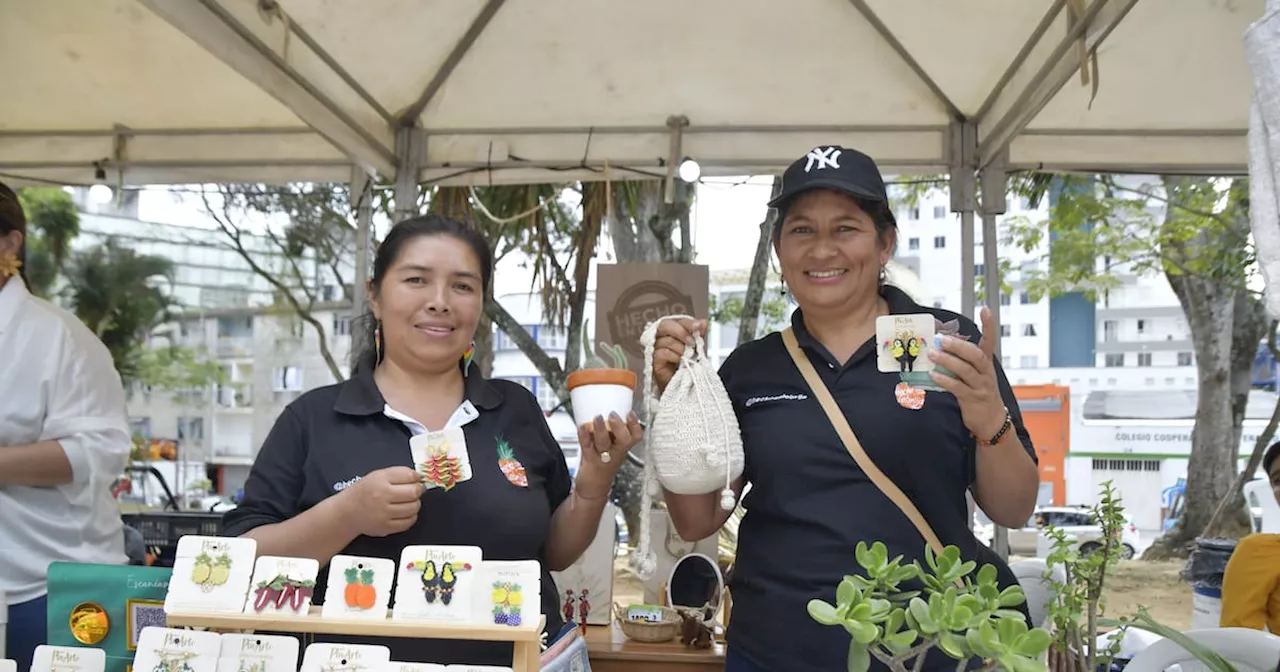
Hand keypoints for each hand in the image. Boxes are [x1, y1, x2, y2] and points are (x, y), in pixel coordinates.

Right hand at [339, 466, 424, 536]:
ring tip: (408, 501)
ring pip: (413, 508)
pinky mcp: (386, 527)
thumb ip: (398, 474)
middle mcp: (382, 496)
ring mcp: (384, 513)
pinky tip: (405, 512)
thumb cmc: (363, 492)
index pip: (409, 476)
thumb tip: (418, 477)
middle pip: (413, 492)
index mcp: (380, 480)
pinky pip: (408, 522)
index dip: (417, 477)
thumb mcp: (377, 475)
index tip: (417, 479)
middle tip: (416, 490)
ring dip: (415, 504)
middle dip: (418, 490)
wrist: (347, 512)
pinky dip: (411, 516)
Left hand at [574, 412, 643, 496]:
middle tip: (613, 415)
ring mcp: (602, 457)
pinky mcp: (589, 460)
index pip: (635, 437)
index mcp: (622, 448)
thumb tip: (604, 409)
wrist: (593, 488)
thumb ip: (609, 432)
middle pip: (624, 440)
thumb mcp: (610, 448)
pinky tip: (581, 427)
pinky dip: (584, 436)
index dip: (635, 425)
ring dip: (601, 429)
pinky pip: (587, 447)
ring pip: (605, 443)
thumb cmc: (601, 464)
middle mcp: (615, 453)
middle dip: (620, 426)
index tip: (631, 413)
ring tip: (597, 418)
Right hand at [652, 318, 707, 392]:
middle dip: (681, 332)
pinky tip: (680, 361)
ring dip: (680, 348)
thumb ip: (698, 334)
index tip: (698, 326)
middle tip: (692, 342)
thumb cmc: (686, 365)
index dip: (687, 322)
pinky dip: (674, 356)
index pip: (676, 321)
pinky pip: (662, 353)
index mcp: (670, 331)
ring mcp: (655, 349)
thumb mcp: (696, 347)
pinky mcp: (653, 361)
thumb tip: (704, 322)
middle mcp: (660, 337)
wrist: (682, 385)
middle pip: (665, 325)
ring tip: (687, 356)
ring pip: (666, 340)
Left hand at [927, 307, 1007, 440]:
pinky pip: (958, 388)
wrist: (991, 421)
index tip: (986, 310)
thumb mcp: (974, 375)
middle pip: (976, 355)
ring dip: (948, 361)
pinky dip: (945, 380)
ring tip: (932, 355)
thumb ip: (961, 361)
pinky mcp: (973, 399)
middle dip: (959, 346)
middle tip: (942, 339)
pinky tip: (933, 375)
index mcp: (986, 364)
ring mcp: (981, 386)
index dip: (989, 326)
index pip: (990, 341)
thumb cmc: (979, 394)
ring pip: (966, 370)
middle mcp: (985, 373)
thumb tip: (941, 346)